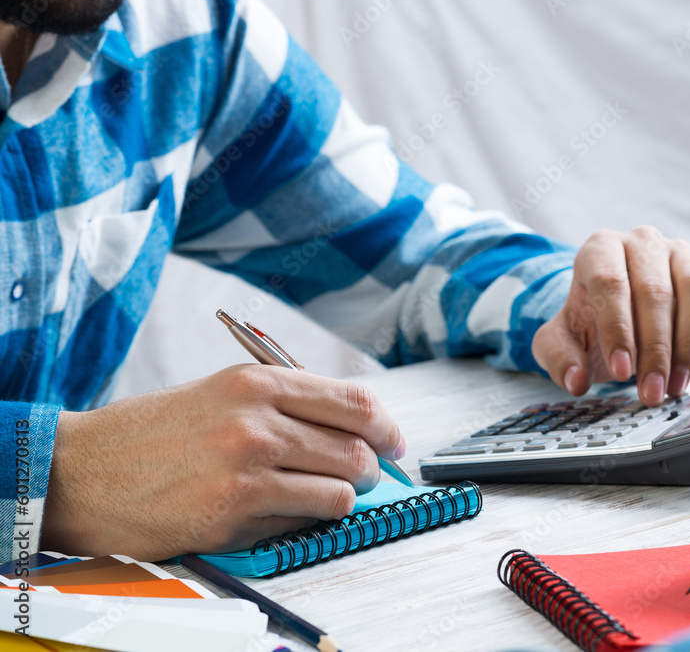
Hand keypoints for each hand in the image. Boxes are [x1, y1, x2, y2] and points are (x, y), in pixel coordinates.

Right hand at [41, 365, 405, 560]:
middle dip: (370, 470)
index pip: (354, 402)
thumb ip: (286, 406)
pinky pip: (304, 521)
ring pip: (340, 490)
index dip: (387, 427)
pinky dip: (307, 521)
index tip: (394, 444)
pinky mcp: (233, 513)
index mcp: (257, 382)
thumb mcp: (221, 394)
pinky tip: (285, 513)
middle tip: (364, 478)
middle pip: (356, 448)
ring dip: (342, 499)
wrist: (81, 470)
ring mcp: (246, 468)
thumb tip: (354, 431)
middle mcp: (257, 420)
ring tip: (324, 497)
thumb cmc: (153, 433)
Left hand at [531, 228, 689, 405]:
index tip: (622, 371)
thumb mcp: (561, 340)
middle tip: (650, 391)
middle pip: (654, 291)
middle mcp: (643, 243)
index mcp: (600, 248)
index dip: (617, 329)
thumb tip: (575, 380)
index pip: (610, 282)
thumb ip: (558, 357)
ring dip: (688, 345)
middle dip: (653, 350)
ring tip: (675, 385)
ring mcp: (684, 255)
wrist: (622, 318)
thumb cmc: (591, 323)